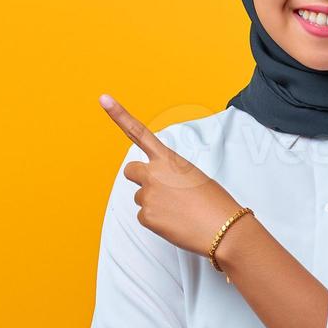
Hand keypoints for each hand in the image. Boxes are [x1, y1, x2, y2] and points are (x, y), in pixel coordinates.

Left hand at [98, 94, 242, 259]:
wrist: (224, 228)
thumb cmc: (215, 202)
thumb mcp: (194, 177)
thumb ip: (171, 175)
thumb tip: (160, 189)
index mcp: (169, 159)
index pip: (139, 133)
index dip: (119, 115)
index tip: (104, 100)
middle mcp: (153, 174)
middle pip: (130, 171)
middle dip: (140, 178)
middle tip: (160, 190)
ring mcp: (147, 195)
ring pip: (141, 197)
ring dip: (155, 203)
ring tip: (179, 210)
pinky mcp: (146, 216)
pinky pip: (145, 216)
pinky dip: (158, 220)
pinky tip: (176, 222)